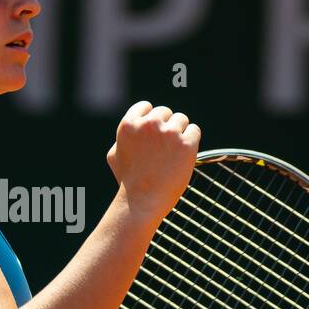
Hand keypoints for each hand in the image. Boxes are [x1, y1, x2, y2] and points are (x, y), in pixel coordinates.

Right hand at [106, 100, 200, 225]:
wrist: (142, 202)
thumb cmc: (128, 181)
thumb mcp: (114, 156)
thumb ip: (123, 137)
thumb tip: (136, 125)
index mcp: (129, 124)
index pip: (146, 106)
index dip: (150, 119)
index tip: (153, 133)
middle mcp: (149, 124)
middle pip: (165, 112)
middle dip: (166, 126)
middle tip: (164, 148)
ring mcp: (169, 133)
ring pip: (182, 119)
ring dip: (180, 132)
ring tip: (173, 153)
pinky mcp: (186, 144)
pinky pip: (194, 131)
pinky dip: (191, 141)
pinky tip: (183, 155)